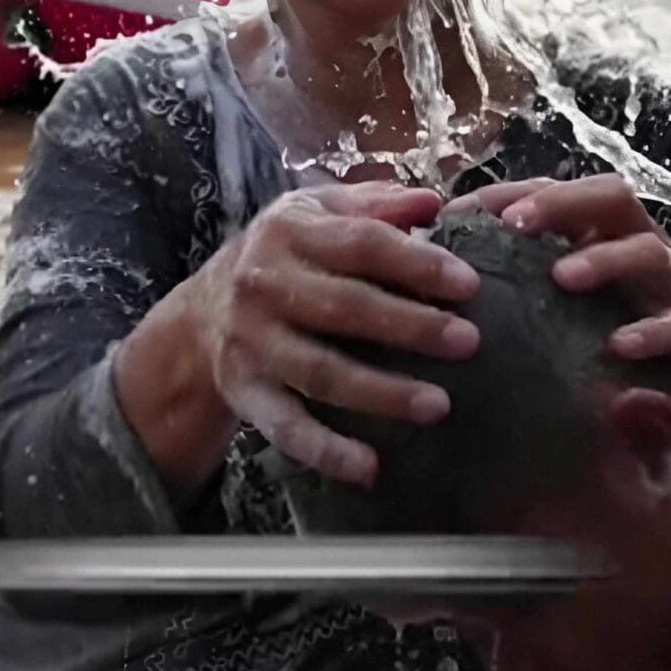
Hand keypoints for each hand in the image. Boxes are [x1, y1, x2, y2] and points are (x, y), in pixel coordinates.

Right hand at [175, 182, 478, 484]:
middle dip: (411, 326)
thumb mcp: (319, 213)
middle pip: (345, 307)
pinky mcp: (246, 391)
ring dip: (382, 392)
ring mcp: (253, 341)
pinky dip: (326, 451)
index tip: (469, 284)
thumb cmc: (282, 256)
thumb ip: (376, 205)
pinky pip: (286, 427)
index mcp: (289, 230)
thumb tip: (435, 202)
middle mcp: (264, 283)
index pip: (361, 243)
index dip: (416, 263)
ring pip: (321, 371)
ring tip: (438, 405)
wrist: (201, 313)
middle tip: (468, 342)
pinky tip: (370, 468)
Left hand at [445, 175, 670, 410]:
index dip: (508, 193)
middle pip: (610, 197)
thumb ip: (524, 281)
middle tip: (513, 223)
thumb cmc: (623, 325)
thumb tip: (450, 275)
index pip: (558, 190)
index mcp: (604, 231)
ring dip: (604, 259)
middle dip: (561, 203)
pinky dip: (648, 332)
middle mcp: (638, 244)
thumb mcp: (570, 299)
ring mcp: (670, 286)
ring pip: (648, 251)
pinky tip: (618, 346)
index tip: (454, 211)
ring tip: (562, 276)